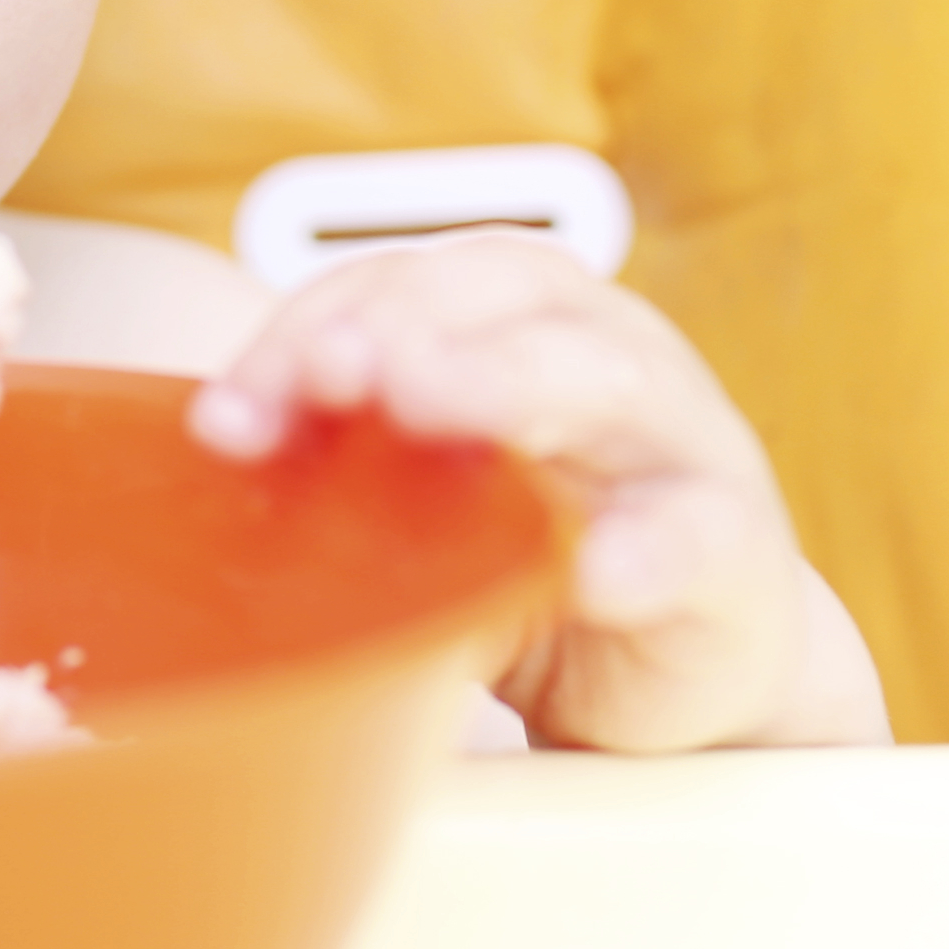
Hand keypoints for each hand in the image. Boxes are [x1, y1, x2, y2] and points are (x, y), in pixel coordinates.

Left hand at [188, 230, 886, 750]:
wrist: (692, 661)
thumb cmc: (542, 549)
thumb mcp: (428, 498)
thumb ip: (342, 458)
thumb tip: (215, 438)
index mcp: (512, 320)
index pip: (401, 287)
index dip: (309, 329)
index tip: (227, 416)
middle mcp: (599, 351)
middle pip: (506, 296)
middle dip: (404, 323)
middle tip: (331, 372)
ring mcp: (677, 443)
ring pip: (606, 382)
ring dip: (505, 383)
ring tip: (424, 403)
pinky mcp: (733, 551)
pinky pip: (697, 537)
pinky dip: (647, 549)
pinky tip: (597, 571)